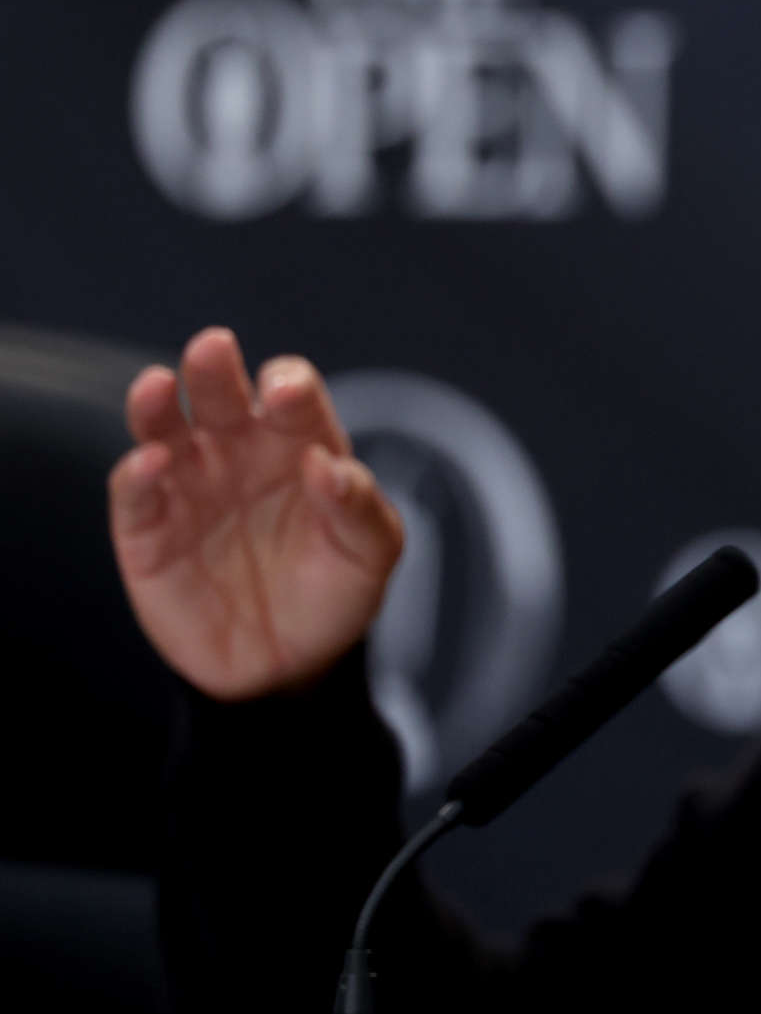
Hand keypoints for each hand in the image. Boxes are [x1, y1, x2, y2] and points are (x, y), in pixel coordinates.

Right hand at [107, 327, 404, 700]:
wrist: (290, 666)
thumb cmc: (335, 592)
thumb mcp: (370, 554)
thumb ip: (359, 506)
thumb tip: (330, 465)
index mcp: (300, 445)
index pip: (292, 398)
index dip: (289, 387)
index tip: (287, 392)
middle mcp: (240, 455)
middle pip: (221, 396)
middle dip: (215, 370)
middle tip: (213, 348)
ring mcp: (191, 488)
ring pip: (165, 429)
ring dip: (157, 405)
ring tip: (156, 385)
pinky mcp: (149, 531)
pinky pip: (136, 493)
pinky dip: (137, 474)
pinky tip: (150, 463)